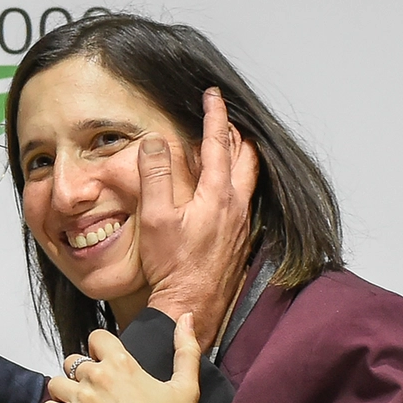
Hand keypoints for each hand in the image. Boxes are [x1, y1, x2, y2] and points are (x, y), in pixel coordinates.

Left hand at [42, 315, 200, 402]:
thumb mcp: (187, 386)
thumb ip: (186, 349)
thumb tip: (185, 316)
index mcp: (123, 363)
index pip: (96, 337)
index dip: (99, 348)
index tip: (105, 362)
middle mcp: (98, 377)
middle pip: (72, 361)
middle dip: (80, 373)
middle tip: (93, 391)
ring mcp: (82, 400)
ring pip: (55, 383)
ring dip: (63, 392)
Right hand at [138, 88, 258, 344]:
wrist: (192, 307)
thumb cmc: (174, 268)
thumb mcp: (155, 218)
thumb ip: (155, 176)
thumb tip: (154, 142)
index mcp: (217, 195)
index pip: (217, 143)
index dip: (214, 115)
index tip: (211, 95)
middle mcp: (236, 206)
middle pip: (245, 156)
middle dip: (234, 132)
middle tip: (222, 117)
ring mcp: (241, 224)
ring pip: (247, 177)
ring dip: (237, 155)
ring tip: (224, 145)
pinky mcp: (239, 239)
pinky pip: (243, 197)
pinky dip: (235, 180)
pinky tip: (222, 188)